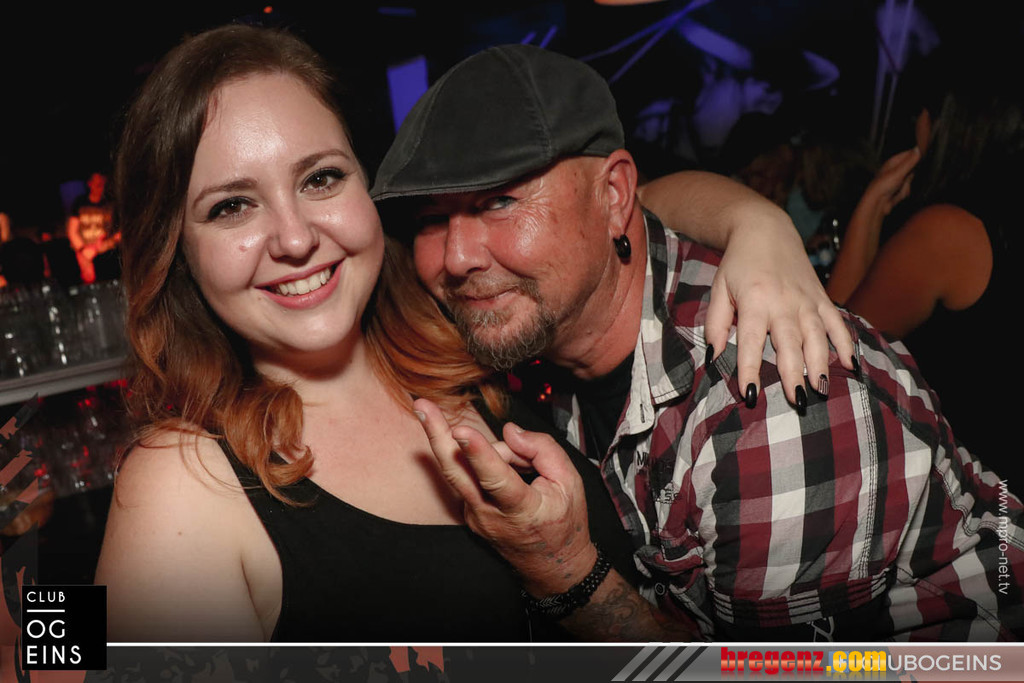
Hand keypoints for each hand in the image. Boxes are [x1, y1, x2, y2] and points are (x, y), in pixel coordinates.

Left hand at [413, 398, 595, 595]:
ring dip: (483, 450)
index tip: (461, 431)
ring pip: (467, 467)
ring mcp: (474, 516)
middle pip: (456, 471)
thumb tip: (509, 432)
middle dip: (437, 435)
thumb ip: (543, 449)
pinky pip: (471, 476)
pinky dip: (488, 464)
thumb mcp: (570, 482)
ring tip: (524, 463)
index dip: (478, 453)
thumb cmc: (564, 522)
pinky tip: (515, 473)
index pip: (496, 479)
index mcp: (521, 510)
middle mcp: (489, 515)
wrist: (553, 567)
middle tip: (422, 406)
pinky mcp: (468, 512)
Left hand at [707, 211, 855, 405]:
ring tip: (822, 389)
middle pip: (790, 343)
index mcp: (754, 301)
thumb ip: (715, 323)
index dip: (750, 369)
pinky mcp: (822, 297)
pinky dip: (847, 344)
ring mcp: (807, 300)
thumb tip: (712, 355)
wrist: (765, 229)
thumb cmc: (737, 264)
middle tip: (796, 401)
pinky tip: (852, 365)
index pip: (751, 341)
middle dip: (794, 374)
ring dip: (821, 364)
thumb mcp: (718, 290)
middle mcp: (784, 302)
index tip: (750, 394)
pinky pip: (837, 323)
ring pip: (818, 337)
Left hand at [862, 147, 918, 221]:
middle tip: (902, 180)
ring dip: (906, 186)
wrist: (877, 203)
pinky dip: (904, 193)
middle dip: (910, 176)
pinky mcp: (898, 189)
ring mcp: (897, 179)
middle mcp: (895, 169)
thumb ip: (910, 161)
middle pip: (913, 168)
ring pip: (910, 180)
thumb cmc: (883, 186)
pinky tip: (896, 195)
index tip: (923, 159)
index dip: (916, 156)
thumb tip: (918, 149)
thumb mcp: (899, 172)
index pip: (909, 154)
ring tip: (897, 189)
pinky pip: (907, 189)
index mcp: (893, 162)